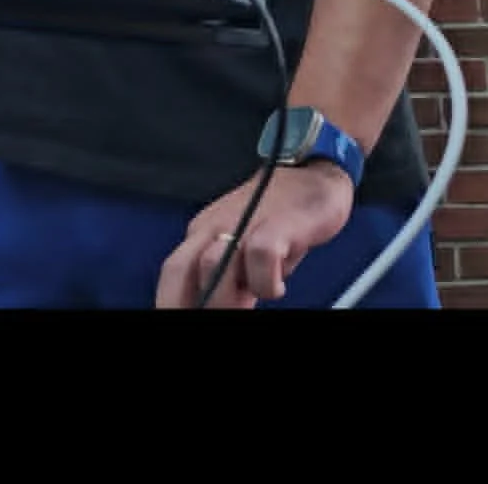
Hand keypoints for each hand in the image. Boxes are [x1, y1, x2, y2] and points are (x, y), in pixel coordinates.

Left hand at [155, 162, 354, 308]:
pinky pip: (260, 256)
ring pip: (212, 265)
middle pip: (180, 271)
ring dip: (228, 296)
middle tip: (228, 312)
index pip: (173, 274)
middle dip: (196, 304)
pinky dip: (266, 282)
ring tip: (253, 298)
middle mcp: (215, 226)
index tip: (188, 316)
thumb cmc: (279, 217)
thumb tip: (217, 311)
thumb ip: (227, 282)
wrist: (313, 170)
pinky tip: (277, 287)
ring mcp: (244, 222)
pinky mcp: (278, 223)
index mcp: (202, 235)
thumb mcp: (245, 254)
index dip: (174, 303)